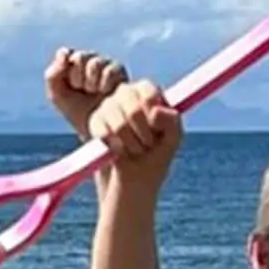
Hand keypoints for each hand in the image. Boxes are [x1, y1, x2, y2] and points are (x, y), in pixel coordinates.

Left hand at [45, 45, 127, 136]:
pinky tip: (106, 93)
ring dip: (91, 83)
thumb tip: (64, 53)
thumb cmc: (77, 112)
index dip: (65, 71)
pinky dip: (104, 85)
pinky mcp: (119, 71)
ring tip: (94, 94)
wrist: (99, 128)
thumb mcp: (57, 96)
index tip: (69, 85)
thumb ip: (53, 74)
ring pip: (94, 63)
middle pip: (80, 57)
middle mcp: (88, 60)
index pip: (65, 54)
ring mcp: (105, 64)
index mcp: (72, 63)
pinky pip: (109, 71)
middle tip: (82, 92)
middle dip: (78, 78)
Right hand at [89, 77, 182, 193]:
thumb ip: (172, 122)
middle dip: (144, 136)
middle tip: (147, 145)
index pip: (149, 95)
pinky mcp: (95, 122)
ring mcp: (108, 106)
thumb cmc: (156, 154)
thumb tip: (155, 112)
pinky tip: (120, 151)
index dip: (154, 120)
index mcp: (147, 90)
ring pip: (119, 125)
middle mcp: (125, 92)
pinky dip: (117, 149)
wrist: (134, 178)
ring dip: (131, 146)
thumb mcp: (172, 139)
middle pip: (134, 111)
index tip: (158, 132)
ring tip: (134, 149)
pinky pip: (105, 135)